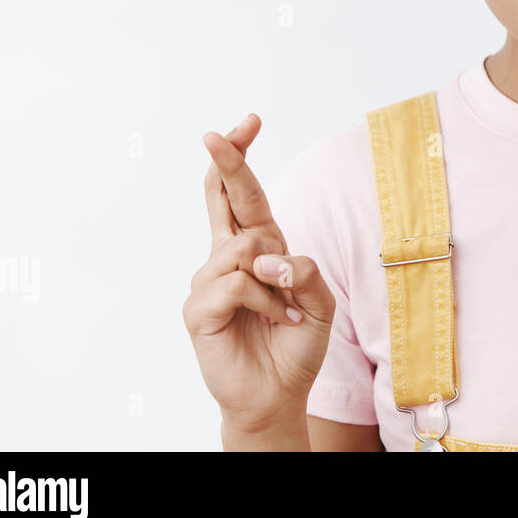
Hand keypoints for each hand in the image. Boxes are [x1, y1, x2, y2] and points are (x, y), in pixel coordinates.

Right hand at [182, 114, 335, 432]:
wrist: (278, 394)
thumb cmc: (295, 344)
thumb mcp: (319, 302)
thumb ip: (304, 271)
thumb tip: (269, 256)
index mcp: (257, 248)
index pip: (243, 195)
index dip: (240, 158)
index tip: (246, 123)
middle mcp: (228, 258)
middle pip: (223, 198)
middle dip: (225, 161)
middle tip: (218, 133)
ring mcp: (209, 281)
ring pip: (243, 245)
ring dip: (277, 277)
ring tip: (286, 310)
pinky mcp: (199, 308)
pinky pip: (238, 282)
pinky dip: (267, 301)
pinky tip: (276, 320)